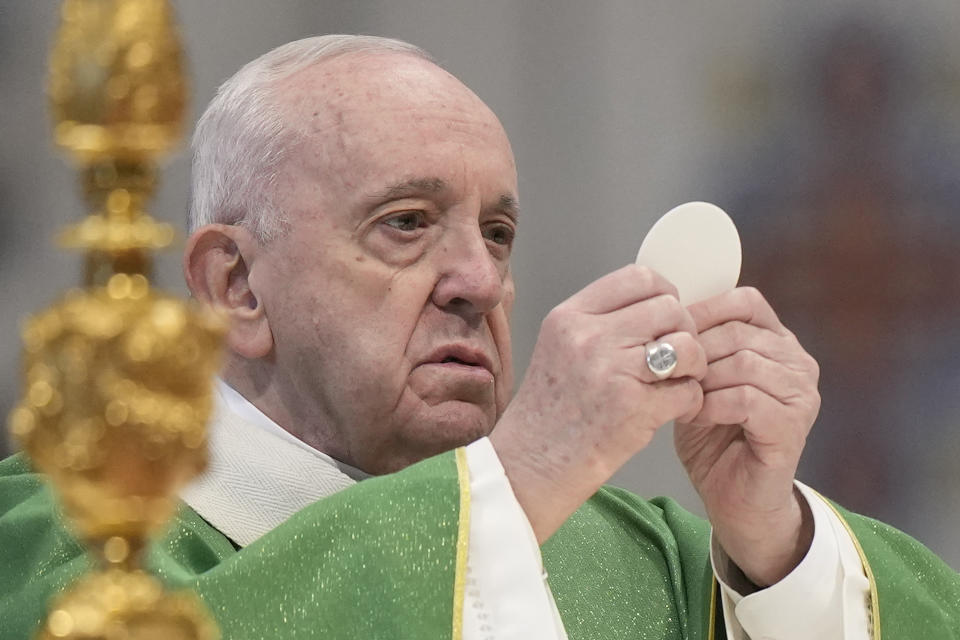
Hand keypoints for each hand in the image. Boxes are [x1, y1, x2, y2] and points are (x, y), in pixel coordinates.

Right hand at [491, 265, 706, 541]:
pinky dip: (689, 402)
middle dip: (685, 331)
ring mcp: (612, 371)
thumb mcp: (559, 348)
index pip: (640, 277)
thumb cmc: (548, 413)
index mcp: (569, 317)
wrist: (529, 467)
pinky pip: (689, 390)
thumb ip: (601, 323)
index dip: (666, 293)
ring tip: (677, 383)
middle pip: (671, 307)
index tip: (668, 316)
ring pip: (688, 346)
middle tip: (678, 357)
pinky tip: (672, 411)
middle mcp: (589, 337)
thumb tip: (658, 304)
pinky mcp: (634, 408)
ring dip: (694, 366)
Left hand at [676, 287, 819, 585]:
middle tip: (671, 376)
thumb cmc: (714, 437)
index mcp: (777, 342)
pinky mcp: (793, 425)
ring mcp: (801, 394)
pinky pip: (746, 398)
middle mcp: (797, 362)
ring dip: (702, 381)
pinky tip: (697, 417)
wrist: (735, 500)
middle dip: (696, 352)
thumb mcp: (698, 381)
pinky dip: (712, 406)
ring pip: (742, 362)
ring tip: (683, 399)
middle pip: (738, 332)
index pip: (745, 301)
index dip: (703, 311)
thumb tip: (665, 313)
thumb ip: (695, 348)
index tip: (670, 332)